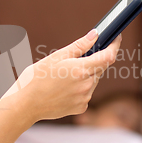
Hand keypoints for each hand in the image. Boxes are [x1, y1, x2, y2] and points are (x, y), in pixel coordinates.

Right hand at [0, 30, 121, 122]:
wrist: (25, 104)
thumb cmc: (36, 78)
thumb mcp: (56, 57)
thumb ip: (79, 46)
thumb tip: (95, 35)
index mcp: (81, 70)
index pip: (108, 56)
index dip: (115, 46)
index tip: (116, 38)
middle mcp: (86, 85)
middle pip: (100, 68)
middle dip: (93, 61)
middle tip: (75, 60)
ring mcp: (85, 98)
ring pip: (93, 81)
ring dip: (86, 75)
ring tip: (64, 77)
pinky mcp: (81, 108)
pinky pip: (86, 93)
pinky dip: (80, 88)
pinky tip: (64, 88)